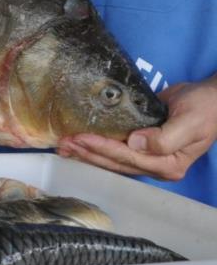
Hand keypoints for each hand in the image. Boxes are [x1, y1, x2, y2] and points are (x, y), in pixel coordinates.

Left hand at [58, 79, 216, 180]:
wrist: (211, 99)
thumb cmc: (204, 109)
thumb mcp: (190, 122)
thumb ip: (165, 137)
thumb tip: (135, 143)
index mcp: (168, 164)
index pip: (128, 158)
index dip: (103, 148)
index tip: (82, 138)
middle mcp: (155, 165)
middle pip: (115, 162)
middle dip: (88, 153)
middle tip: (64, 144)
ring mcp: (147, 157)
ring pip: (111, 159)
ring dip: (87, 153)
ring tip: (63, 146)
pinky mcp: (141, 145)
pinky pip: (114, 149)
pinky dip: (95, 146)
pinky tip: (79, 142)